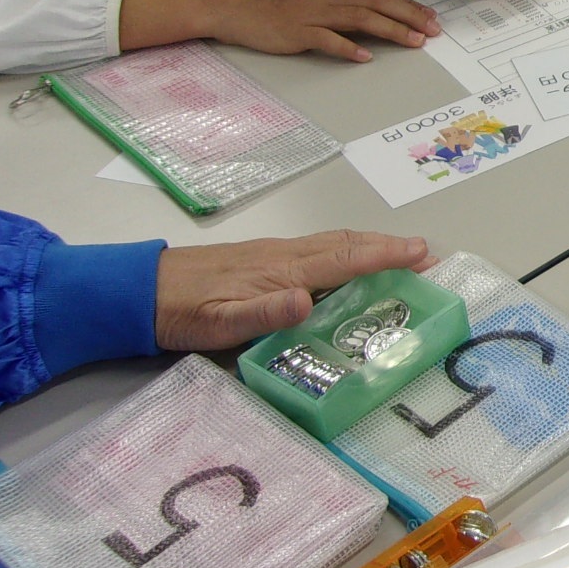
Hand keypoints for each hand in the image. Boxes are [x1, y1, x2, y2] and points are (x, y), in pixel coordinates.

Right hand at [121, 0, 440, 62]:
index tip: (431, 15)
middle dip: (409, 16)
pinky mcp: (294, 31)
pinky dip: (346, 47)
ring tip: (414, 41)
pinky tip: (365, 57)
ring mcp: (310, 13)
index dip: (407, 4)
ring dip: (390, 30)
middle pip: (376, 3)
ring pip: (359, 19)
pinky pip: (324, 39)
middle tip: (434, 30)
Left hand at [155, 230, 431, 351]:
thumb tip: (307, 300)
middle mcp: (285, 256)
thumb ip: (264, 314)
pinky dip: (349, 251)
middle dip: (390, 247)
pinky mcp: (264, 260)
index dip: (386, 256)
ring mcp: (275, 255)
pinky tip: (350, 263)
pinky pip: (320, 250)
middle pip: (347, 244)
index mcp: (283, 271)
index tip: (423, 254)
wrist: (139, 291)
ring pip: (334, 244)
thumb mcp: (221, 324)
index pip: (344, 259)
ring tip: (403, 254)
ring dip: (372, 246)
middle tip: (429, 254)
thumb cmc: (183, 312)